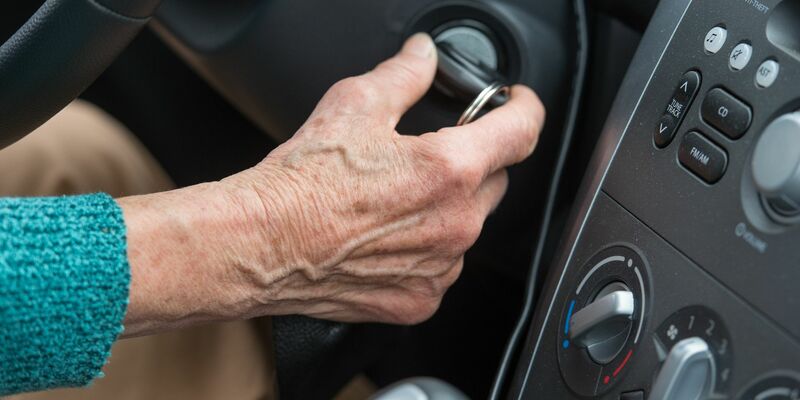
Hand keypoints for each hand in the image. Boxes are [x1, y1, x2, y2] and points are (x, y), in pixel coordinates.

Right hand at [226, 33, 544, 323]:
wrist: (260, 245)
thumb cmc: (300, 184)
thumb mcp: (354, 105)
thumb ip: (404, 74)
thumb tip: (424, 55)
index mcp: (449, 168)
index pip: (521, 131)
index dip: (524, 108)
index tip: (517, 104)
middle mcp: (455, 223)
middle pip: (495, 181)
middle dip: (473, 163)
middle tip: (425, 156)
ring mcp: (440, 267)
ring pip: (468, 226)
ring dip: (448, 210)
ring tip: (393, 202)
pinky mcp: (420, 299)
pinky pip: (442, 267)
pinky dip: (427, 251)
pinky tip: (386, 238)